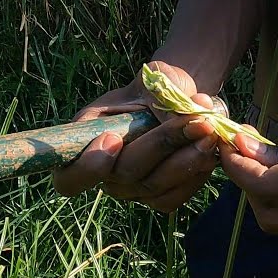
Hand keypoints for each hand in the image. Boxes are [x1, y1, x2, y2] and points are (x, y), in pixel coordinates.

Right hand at [52, 61, 222, 213]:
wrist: (177, 101)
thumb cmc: (156, 87)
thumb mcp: (155, 79)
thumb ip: (162, 96)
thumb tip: (181, 116)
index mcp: (85, 139)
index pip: (67, 176)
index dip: (86, 167)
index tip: (112, 139)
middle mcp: (103, 173)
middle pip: (124, 174)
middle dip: (162, 146)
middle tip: (197, 122)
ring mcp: (129, 190)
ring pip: (153, 188)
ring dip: (186, 161)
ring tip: (210, 131)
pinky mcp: (155, 198)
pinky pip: (172, 198)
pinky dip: (194, 176)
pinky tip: (210, 151)